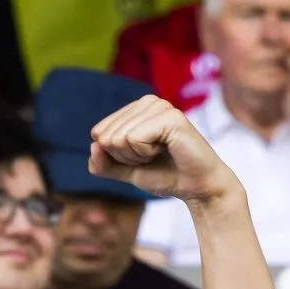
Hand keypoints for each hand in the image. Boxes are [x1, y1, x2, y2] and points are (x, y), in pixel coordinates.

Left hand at [89, 96, 237, 204]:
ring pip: (119, 138)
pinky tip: (166, 150)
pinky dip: (145, 153)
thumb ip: (102, 163)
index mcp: (136, 109)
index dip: (115, 155)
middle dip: (125, 157)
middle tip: (152, 158)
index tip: (140, 157)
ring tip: (159, 154)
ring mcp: (160, 107)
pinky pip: (134, 139)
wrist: (195, 187)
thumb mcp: (124, 171)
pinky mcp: (170, 117)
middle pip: (106, 136)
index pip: (98, 132)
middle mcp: (148, 102)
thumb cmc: (164, 174)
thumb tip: (94, 145)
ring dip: (136, 156)